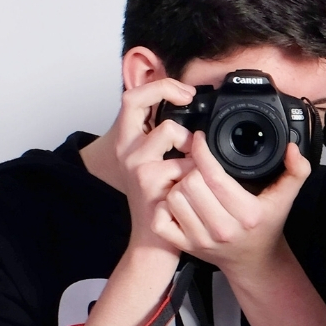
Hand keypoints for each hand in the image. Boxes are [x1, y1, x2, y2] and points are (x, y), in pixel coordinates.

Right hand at [112, 79, 198, 252]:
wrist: (155, 240)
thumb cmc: (163, 200)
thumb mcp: (162, 164)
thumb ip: (170, 140)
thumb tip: (194, 114)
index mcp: (129, 141)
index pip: (133, 97)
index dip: (159, 85)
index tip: (185, 92)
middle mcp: (127, 149)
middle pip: (137, 101)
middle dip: (166, 94)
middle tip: (189, 101)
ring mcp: (136, 165)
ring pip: (171, 130)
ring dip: (192, 146)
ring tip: (193, 168)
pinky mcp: (149, 181)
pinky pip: (188, 163)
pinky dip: (199, 173)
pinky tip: (192, 189)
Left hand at [150, 132, 308, 278]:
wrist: (254, 260)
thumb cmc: (266, 224)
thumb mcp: (286, 198)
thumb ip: (297, 171)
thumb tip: (292, 148)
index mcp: (247, 213)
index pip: (214, 176)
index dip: (202, 151)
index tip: (200, 139)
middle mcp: (222, 228)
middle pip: (190, 184)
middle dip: (193, 169)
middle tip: (200, 167)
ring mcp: (201, 239)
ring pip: (173, 198)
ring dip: (179, 186)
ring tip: (191, 184)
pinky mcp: (185, 246)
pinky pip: (161, 219)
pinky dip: (165, 207)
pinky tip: (179, 202)